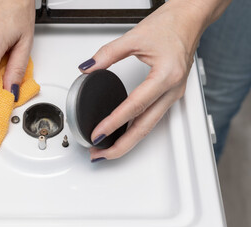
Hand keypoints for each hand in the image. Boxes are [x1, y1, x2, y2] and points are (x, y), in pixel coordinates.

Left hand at [78, 0, 211, 161]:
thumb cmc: (171, 25)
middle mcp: (172, 90)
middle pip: (144, 128)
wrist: (189, 20)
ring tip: (107, 150)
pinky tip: (123, 134)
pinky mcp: (169, 95)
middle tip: (99, 154)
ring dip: (127, 142)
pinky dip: (135, 131)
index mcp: (165, 76)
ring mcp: (173, 95)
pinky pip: (151, 119)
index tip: (98, 133)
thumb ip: (107, 54)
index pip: (134, 106)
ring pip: (149, 128)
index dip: (114, 122)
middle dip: (120, 146)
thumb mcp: (135, 37)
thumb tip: (88, 67)